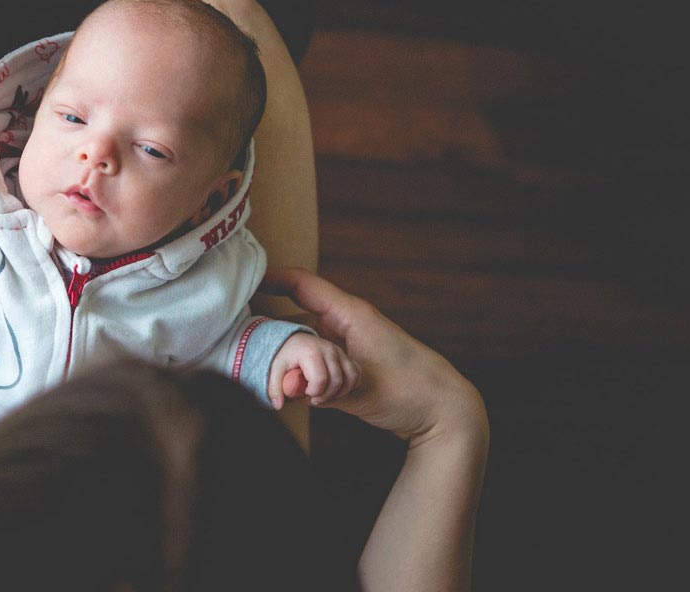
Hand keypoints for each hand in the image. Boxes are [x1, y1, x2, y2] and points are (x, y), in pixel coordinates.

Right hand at [260, 267, 485, 445]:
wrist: (445, 410)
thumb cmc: (410, 390)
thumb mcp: (360, 388)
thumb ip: (318, 387)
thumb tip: (283, 388)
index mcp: (349, 315)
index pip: (302, 284)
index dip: (271, 279)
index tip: (244, 283)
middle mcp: (345, 324)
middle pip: (295, 315)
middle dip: (271, 329)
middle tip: (246, 340)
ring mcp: (346, 344)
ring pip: (303, 340)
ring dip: (288, 355)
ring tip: (272, 372)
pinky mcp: (349, 364)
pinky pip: (315, 358)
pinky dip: (302, 369)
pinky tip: (293, 386)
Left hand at [268, 332, 359, 409]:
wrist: (294, 340)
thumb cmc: (285, 356)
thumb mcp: (275, 370)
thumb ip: (275, 388)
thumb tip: (278, 406)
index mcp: (311, 352)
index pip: (320, 379)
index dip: (314, 392)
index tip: (305, 393)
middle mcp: (328, 349)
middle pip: (336, 381)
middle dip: (325, 395)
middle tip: (313, 398)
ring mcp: (339, 351)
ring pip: (350, 377)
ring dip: (340, 392)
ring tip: (325, 394)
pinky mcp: (345, 355)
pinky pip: (355, 373)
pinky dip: (349, 385)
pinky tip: (336, 389)